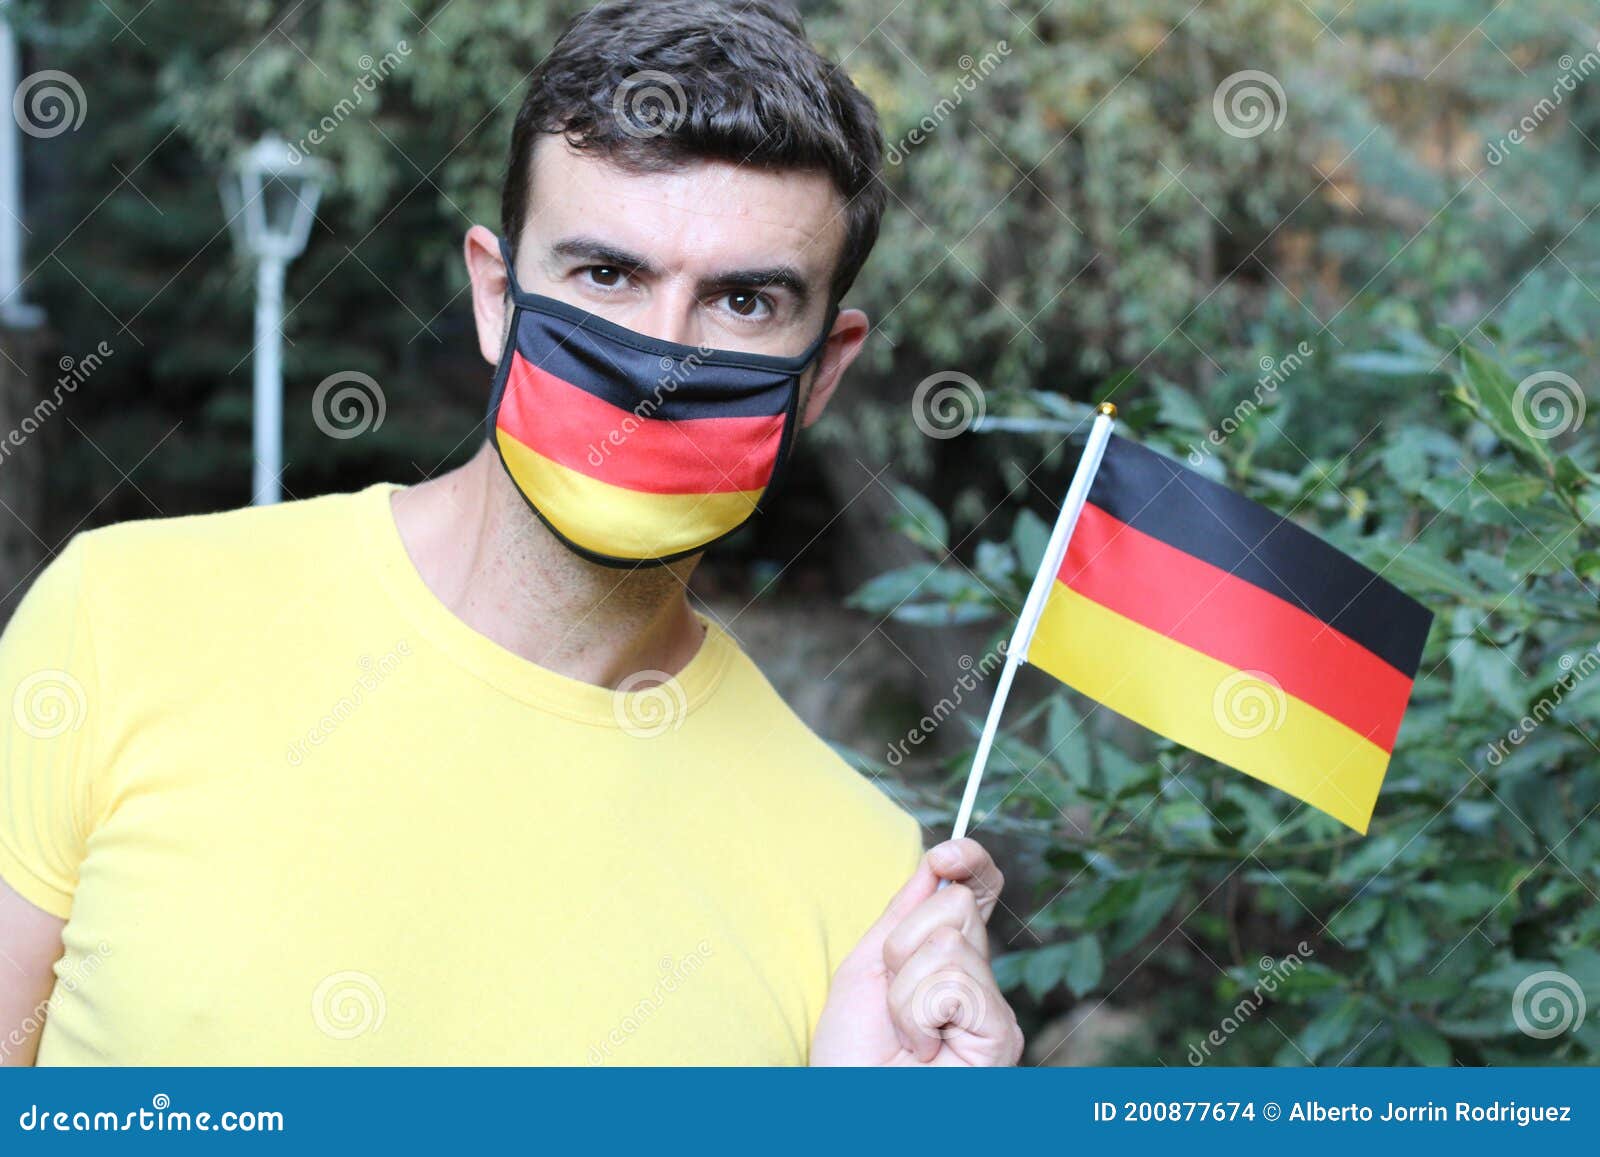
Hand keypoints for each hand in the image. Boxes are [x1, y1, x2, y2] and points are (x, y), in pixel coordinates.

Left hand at [810, 838, 1022, 1065]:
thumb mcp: (867, 971)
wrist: (854, 1116)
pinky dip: (917, 1012)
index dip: (971, 862)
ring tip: (903, 1036)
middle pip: (956, 905)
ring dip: (903, 989)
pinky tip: (921, 1050)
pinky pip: (952, 980)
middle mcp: (980, 984)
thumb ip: (903, 916)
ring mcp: (995, 1011)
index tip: (949, 853)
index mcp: (948, 964)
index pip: (977, 894)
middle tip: (893, 1005)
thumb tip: (936, 862)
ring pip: (949, 940)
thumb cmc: (852, 1061)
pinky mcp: (1001, 1035)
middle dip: (902, 945)